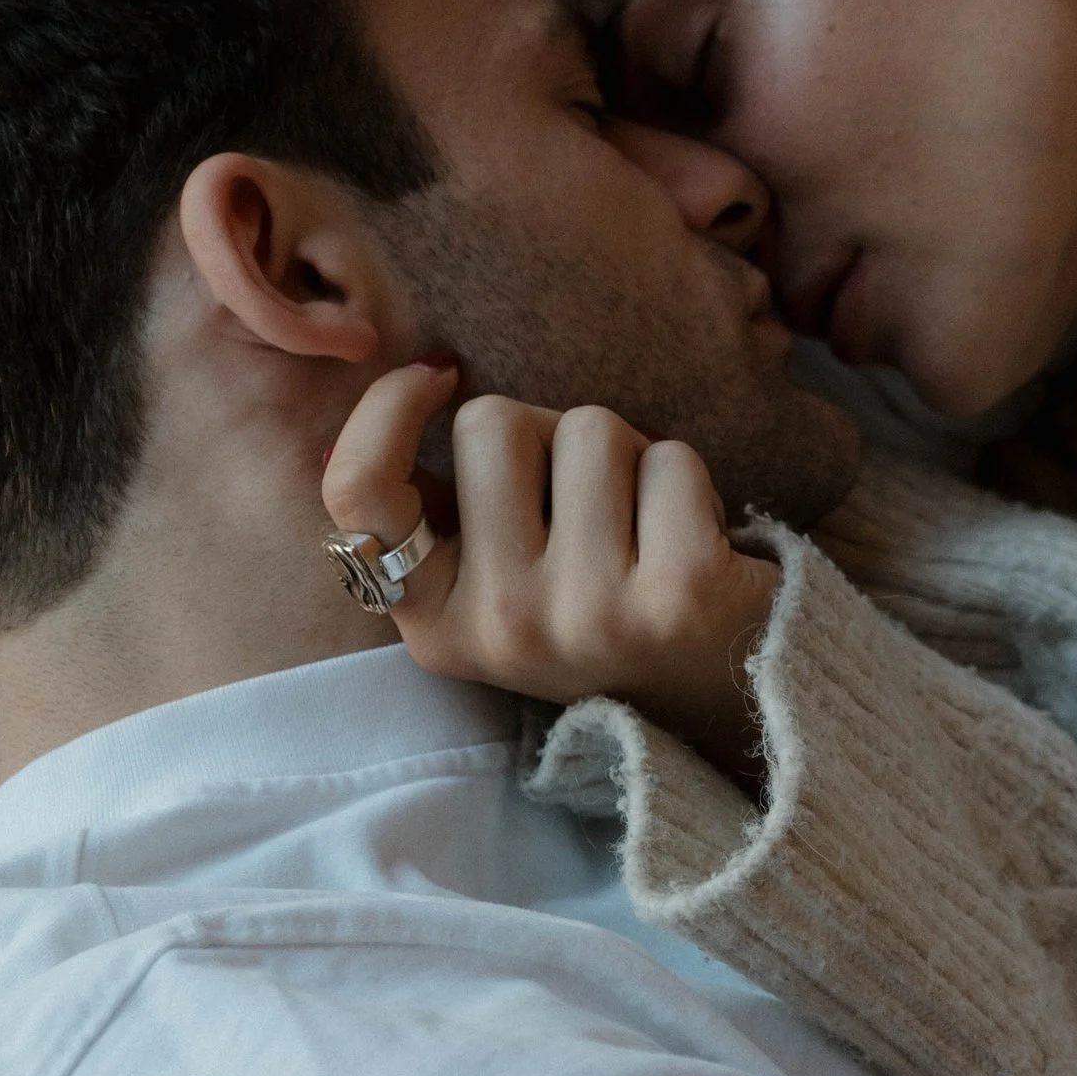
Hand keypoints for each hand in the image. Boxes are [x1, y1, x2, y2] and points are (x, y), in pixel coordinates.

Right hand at [323, 362, 779, 791]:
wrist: (716, 700)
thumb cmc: (598, 611)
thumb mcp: (496, 584)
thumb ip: (444, 507)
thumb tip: (407, 379)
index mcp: (436, 623)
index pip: (360, 491)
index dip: (387, 408)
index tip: (440, 375)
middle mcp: (502, 625)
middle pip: (491, 422)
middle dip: (545, 432)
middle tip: (583, 501)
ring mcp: (589, 612)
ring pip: (589, 427)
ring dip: (625, 455)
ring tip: (640, 526)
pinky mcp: (679, 593)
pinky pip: (670, 457)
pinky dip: (686, 479)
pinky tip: (692, 543)